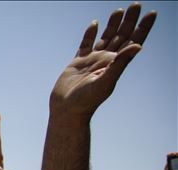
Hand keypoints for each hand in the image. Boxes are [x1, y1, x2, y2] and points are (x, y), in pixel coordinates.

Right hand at [49, 3, 155, 120]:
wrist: (66, 110)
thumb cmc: (87, 100)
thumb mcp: (106, 81)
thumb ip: (120, 63)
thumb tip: (138, 46)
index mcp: (116, 63)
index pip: (134, 41)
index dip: (143, 27)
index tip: (151, 13)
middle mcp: (106, 60)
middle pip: (121, 36)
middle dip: (129, 20)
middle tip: (136, 4)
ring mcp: (92, 60)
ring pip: (106, 37)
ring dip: (113, 24)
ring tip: (119, 10)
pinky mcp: (78, 62)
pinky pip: (86, 44)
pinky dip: (90, 34)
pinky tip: (94, 24)